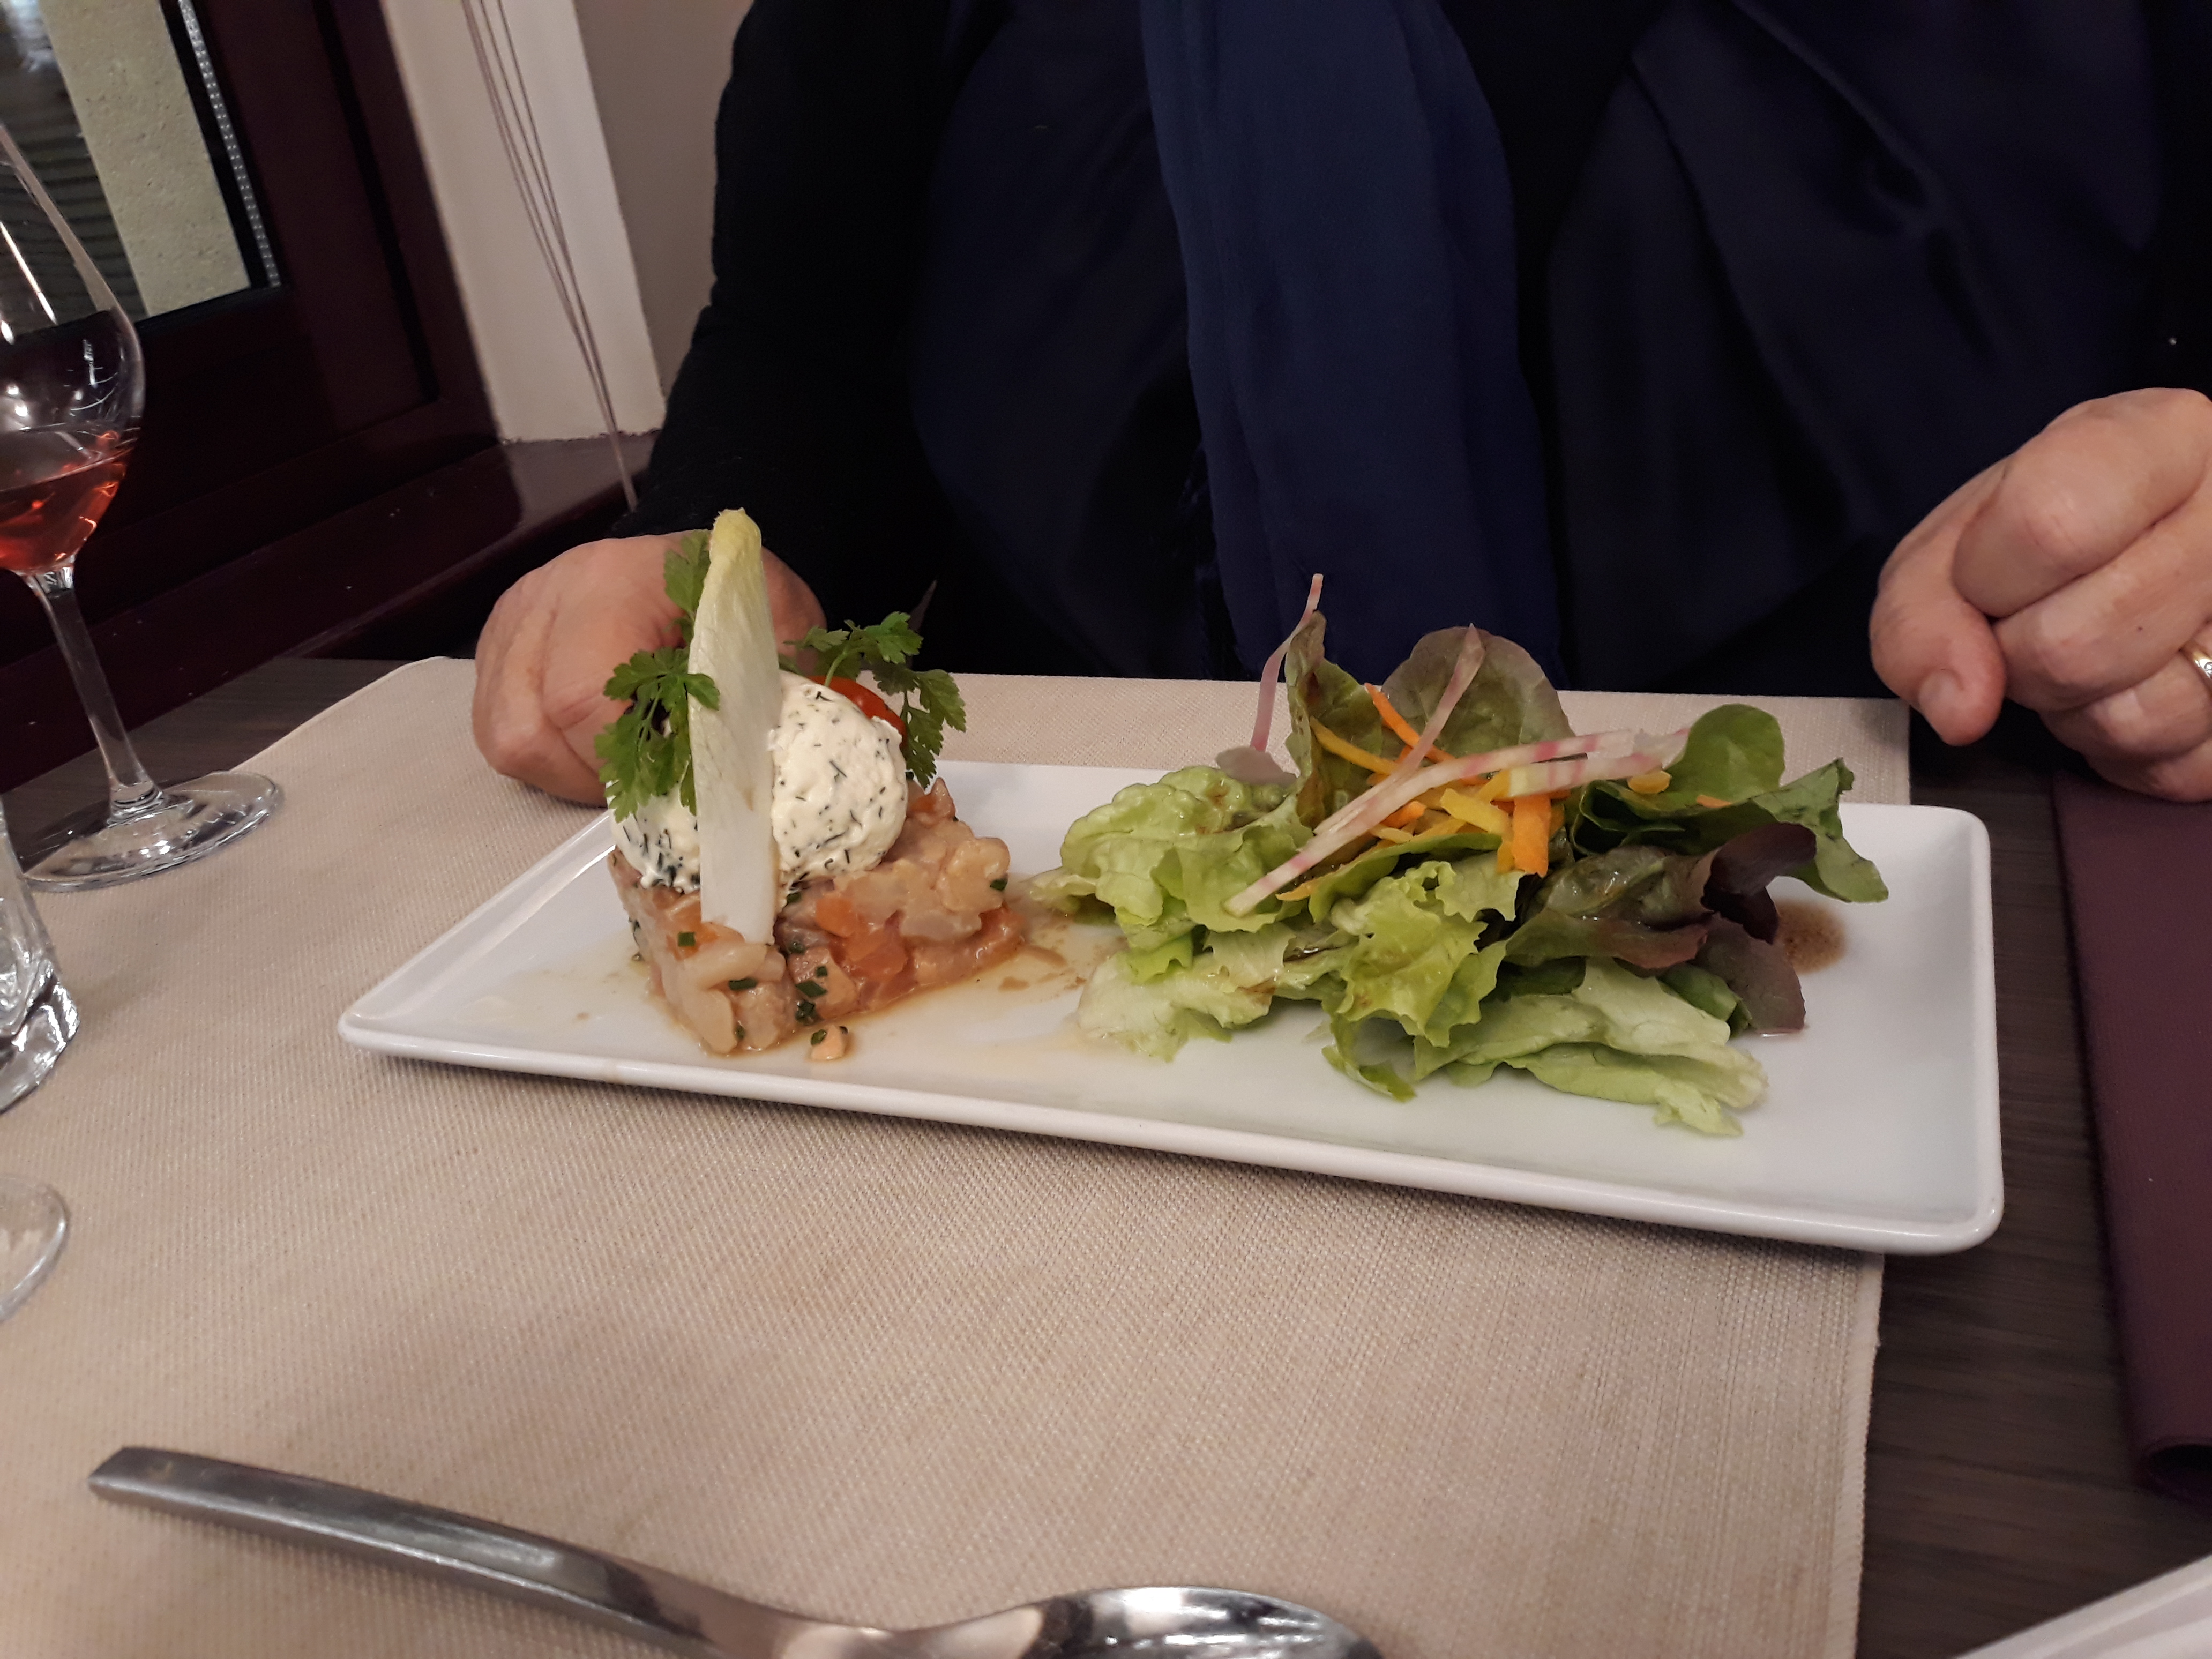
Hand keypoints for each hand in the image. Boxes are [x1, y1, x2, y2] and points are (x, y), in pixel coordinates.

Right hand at [473, 533, 826, 802]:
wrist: (691, 557)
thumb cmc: (731, 593)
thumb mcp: (775, 616)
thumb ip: (776, 672)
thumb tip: (765, 754)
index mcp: (612, 583)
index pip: (580, 697)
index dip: (619, 761)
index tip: (668, 782)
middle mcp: (544, 598)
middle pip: (528, 727)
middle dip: (590, 776)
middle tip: (647, 783)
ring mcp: (510, 624)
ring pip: (504, 738)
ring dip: (563, 773)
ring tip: (621, 766)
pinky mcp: (497, 650)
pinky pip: (495, 730)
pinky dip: (546, 756)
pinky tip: (593, 747)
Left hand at [1871, 388, 2211, 799]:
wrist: (2128, 556)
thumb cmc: (2038, 539)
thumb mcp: (1952, 551)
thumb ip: (1921, 618)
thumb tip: (1959, 707)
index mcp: (2161, 435)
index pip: (2050, 526)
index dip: (1987, 581)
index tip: (1987, 579)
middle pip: (2076, 643)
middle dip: (2017, 658)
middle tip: (2031, 623)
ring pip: (2135, 714)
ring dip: (2072, 709)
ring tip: (2084, 652)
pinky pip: (2178, 765)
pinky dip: (2127, 751)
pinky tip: (2129, 691)